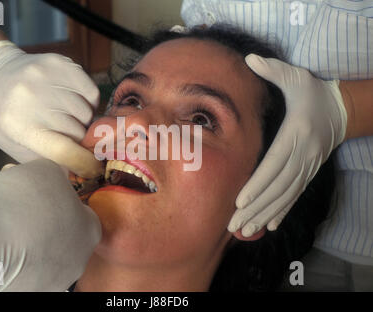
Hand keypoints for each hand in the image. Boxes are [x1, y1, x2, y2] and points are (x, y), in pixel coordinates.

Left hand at [0, 40, 102, 178]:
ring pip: (87, 113)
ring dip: (82, 120)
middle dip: (77, 139)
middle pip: (78, 132)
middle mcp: (31, 98)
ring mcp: (45, 77)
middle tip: (65, 136)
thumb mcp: (17, 147)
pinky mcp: (59, 63)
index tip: (91, 168)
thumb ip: (48, 161)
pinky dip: (88, 101)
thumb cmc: (6, 119)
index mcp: (18, 126)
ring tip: (66, 117)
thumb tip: (81, 172)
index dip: (84, 164)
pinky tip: (72, 102)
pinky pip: (92, 92)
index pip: (65, 151)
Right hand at [0, 159, 101, 290]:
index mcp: (90, 232)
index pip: (81, 210)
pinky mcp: (23, 288)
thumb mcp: (48, 170)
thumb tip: (57, 176)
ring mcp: (50, 278)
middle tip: (13, 183)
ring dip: (13, 214)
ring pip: (32, 239)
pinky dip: (0, 236)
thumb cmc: (28, 202)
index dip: (59, 192)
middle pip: (54, 224)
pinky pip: (14, 257)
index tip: (41, 183)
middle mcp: (75, 260)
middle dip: (33, 202)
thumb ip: (57, 173)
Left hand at [228, 54, 346, 236]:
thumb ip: (274, 70)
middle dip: (254, 208)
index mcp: (296, 135)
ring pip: (284, 196)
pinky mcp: (307, 173)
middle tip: (233, 225)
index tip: (240, 201)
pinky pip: (294, 196)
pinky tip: (268, 225)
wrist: (341, 110)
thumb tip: (249, 59)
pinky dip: (281, 211)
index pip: (274, 165)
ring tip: (244, 230)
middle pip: (276, 187)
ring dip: (263, 214)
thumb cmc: (312, 93)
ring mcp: (306, 167)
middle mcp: (302, 155)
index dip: (258, 184)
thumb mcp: (296, 78)